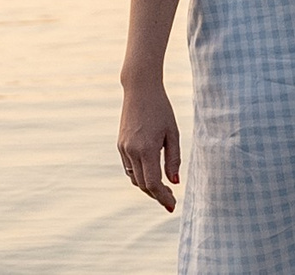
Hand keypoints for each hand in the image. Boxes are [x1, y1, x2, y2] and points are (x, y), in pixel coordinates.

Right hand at [117, 81, 180, 210]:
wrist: (140, 89)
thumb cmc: (161, 109)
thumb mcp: (173, 133)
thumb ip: (174, 159)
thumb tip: (174, 183)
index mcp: (147, 149)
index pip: (153, 183)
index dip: (163, 197)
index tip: (173, 205)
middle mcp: (132, 151)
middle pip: (143, 185)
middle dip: (157, 195)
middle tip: (171, 200)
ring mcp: (123, 148)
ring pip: (134, 178)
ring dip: (147, 186)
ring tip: (163, 189)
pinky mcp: (120, 144)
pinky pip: (129, 167)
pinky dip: (139, 175)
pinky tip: (150, 173)